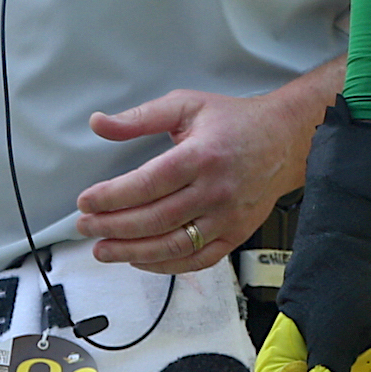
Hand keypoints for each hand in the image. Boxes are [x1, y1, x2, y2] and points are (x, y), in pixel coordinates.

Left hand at [77, 71, 330, 270]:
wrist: (286, 140)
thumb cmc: (234, 121)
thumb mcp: (187, 106)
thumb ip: (141, 117)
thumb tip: (99, 124)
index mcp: (201, 155)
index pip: (147, 184)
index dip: (111, 197)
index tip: (86, 201)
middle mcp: (215, 190)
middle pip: (155, 218)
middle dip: (112, 226)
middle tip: (85, 226)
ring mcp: (228, 216)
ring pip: (173, 245)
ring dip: (131, 252)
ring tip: (103, 250)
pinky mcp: (236, 233)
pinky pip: (197, 259)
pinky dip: (165, 265)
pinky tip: (140, 260)